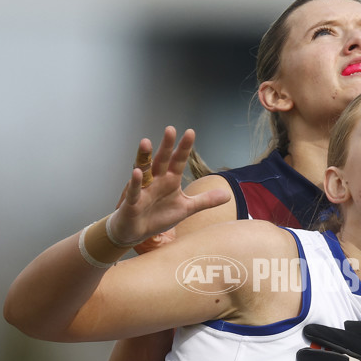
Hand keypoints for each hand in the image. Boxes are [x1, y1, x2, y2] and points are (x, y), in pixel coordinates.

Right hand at [109, 127, 229, 246]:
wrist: (136, 231)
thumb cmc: (158, 216)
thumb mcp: (186, 209)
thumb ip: (205, 200)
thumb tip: (228, 195)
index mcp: (169, 180)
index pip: (178, 161)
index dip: (184, 148)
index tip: (190, 132)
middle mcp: (156, 181)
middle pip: (162, 160)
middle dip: (166, 146)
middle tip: (170, 129)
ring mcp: (143, 190)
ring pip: (144, 170)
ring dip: (144, 157)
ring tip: (145, 142)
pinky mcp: (132, 202)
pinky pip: (134, 191)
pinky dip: (135, 183)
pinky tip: (137, 172)